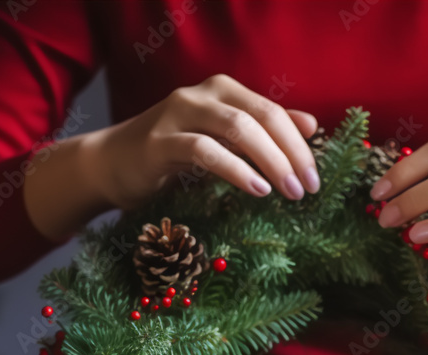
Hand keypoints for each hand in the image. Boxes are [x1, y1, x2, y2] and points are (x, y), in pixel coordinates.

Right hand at [85, 74, 319, 210]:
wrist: (111, 163)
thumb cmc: (172, 154)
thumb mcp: (222, 141)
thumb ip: (262, 131)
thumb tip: (310, 124)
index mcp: (223, 91)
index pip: (273, 111)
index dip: (299, 144)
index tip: (316, 178)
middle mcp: (203, 94)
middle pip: (261, 116)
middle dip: (291, 153)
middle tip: (308, 188)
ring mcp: (179, 114)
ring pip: (237, 128)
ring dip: (270, 161)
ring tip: (288, 191)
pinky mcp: (159, 141)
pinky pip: (205, 151)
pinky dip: (235, 170)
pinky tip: (256, 189)